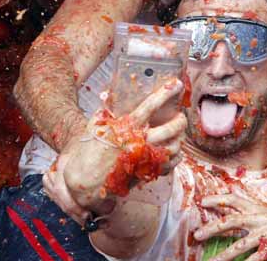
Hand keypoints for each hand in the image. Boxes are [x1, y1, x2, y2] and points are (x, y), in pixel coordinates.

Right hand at [46, 79, 186, 218]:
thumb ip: (105, 109)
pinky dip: (175, 157)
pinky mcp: (146, 173)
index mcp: (127, 127)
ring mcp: (144, 159)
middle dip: (180, 120)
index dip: (165, 93)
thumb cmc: (89, 152)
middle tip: (181, 116)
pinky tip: (174, 152)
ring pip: (173, 147)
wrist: (85, 181)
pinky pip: (169, 165)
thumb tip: (108, 92)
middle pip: (170, 129)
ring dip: (179, 139)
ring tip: (179, 134)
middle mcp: (139, 142)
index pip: (151, 105)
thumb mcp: (94, 126)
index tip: (176, 84)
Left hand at [194, 195, 266, 260]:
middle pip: (232, 220)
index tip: (202, 201)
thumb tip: (235, 220)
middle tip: (198, 235)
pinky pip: (257, 258)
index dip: (218, 199)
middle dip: (213, 227)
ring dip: (224, 256)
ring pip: (241, 245)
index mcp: (260, 209)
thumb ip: (253, 218)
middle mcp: (262, 218)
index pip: (235, 200)